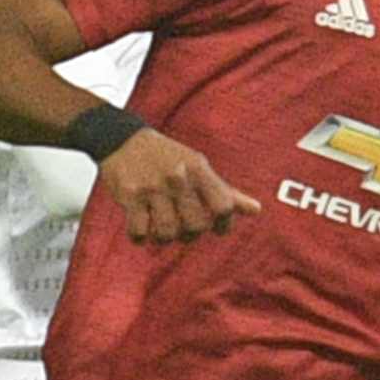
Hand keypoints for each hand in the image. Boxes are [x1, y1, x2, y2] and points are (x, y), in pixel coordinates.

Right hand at [95, 128, 253, 243]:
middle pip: (197, 226)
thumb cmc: (167, 157)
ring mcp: (153, 188)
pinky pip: (139, 232)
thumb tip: (257, 210)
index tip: (218, 228)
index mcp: (198, 169)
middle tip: (184, 228)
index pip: (224, 206)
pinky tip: (141, 226)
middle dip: (192, 234)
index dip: (225, 224)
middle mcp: (178, 178)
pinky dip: (140, 236)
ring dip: (164, 238)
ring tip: (161, 229)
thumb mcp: (198, 166)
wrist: (123, 141)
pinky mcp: (129, 197)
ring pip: (168, 233)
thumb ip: (225, 191)